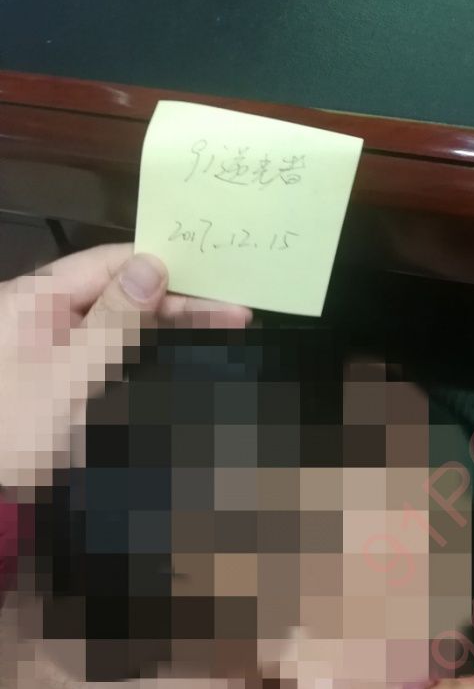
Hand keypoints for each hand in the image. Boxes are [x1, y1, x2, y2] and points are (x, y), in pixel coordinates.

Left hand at [0, 242, 250, 487]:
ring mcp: (62, 344)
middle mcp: (50, 313)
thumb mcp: (70, 371)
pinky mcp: (74, 372)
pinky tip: (191, 344)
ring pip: (129, 323)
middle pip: (125, 294)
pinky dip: (156, 347)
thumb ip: (115, 319)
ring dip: (176, 324)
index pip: (109, 264)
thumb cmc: (21, 425)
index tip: (210, 273)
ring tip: (228, 323)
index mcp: (37, 298)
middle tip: (237, 312)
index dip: (161, 264)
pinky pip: (121, 349)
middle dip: (180, 302)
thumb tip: (152, 266)